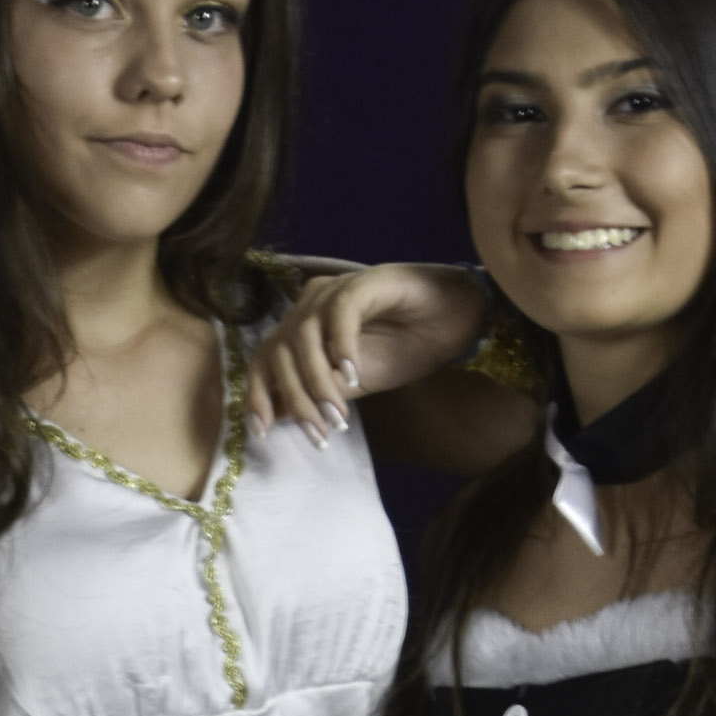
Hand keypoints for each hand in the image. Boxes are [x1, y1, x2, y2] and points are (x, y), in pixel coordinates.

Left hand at [246, 264, 488, 439]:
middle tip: (320, 434)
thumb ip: (320, 393)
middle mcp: (311, 304)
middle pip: (280, 350)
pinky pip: (341, 310)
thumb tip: (281, 418)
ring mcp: (336, 290)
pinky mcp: (366, 281)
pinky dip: (342, 345)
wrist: (457, 319)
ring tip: (340, 415)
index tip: (262, 432)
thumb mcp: (355, 383)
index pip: (265, 358)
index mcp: (304, 328)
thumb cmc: (407, 348)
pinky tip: (354, 375)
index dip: (257, 394)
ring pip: (305, 334)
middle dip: (296, 399)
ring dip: (318, 380)